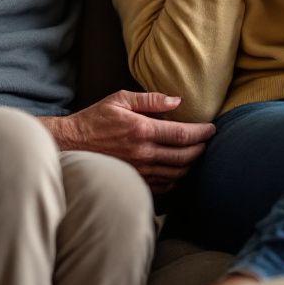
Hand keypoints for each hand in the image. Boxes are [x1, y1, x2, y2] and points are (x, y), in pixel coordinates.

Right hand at [54, 90, 215, 193]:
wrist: (72, 144)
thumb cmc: (95, 119)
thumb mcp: (119, 100)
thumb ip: (149, 99)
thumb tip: (176, 101)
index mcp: (141, 130)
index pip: (182, 134)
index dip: (201, 132)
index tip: (212, 128)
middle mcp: (143, 153)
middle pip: (185, 156)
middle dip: (201, 148)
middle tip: (208, 141)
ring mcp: (139, 170)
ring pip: (177, 173)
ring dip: (192, 164)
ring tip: (197, 153)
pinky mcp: (135, 181)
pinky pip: (164, 185)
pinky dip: (177, 178)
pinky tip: (180, 169)